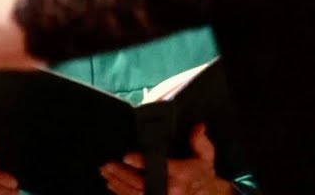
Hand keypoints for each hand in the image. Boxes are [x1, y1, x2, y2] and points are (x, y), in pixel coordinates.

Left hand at [101, 124, 230, 194]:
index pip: (160, 167)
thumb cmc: (202, 174)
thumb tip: (198, 126)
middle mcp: (170, 189)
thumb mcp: (205, 155)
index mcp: (181, 174)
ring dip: (119, 184)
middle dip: (122, 174)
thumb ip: (199, 140)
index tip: (127, 156)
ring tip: (106, 173)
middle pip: (141, 183)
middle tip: (108, 165)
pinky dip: (122, 193)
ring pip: (136, 194)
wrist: (208, 194)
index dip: (141, 162)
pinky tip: (113, 185)